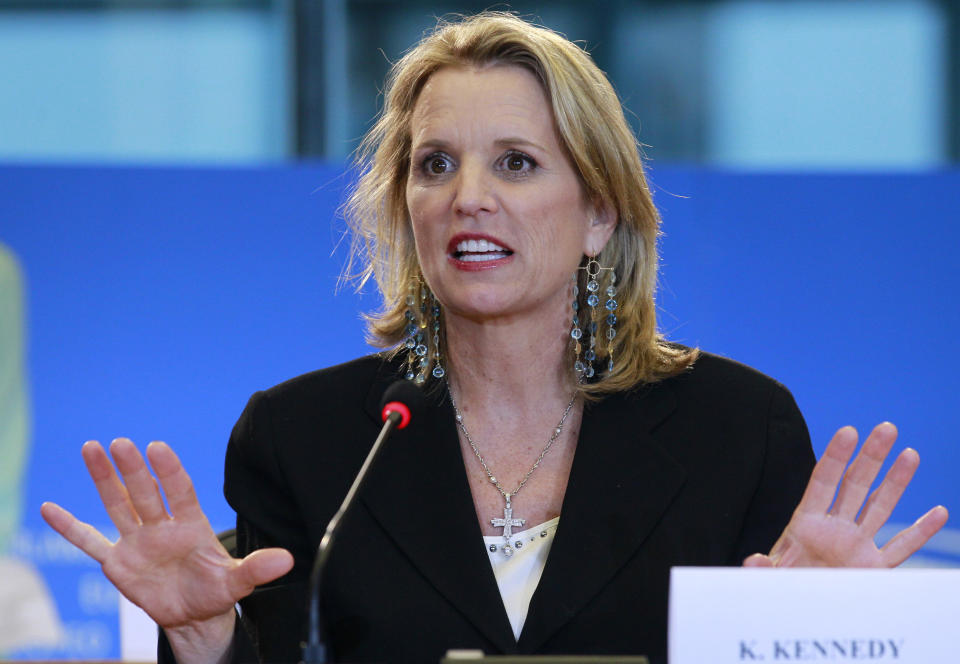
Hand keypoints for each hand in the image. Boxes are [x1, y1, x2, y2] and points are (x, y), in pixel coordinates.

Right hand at [41, 439, 292, 647]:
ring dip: (104, 479)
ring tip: (91, 448)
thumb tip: (288, 559)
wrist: (194, 614)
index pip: (179, 491)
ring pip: (118, 504)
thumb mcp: (238, 581)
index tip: (158, 448)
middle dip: (133, 470)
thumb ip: (257, 568)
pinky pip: (90, 541)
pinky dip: (70, 528)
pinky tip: (49, 508)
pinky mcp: (117, 561)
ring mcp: (137, 540)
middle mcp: (161, 525)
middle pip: (145, 493)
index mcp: (191, 523)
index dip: (169, 471)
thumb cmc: (216, 589)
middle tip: (119, 443)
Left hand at [743, 422, 947, 567]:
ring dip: (896, 482)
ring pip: (880, 508)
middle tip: (886, 428)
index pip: (823, 482)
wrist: (795, 611)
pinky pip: (901, 548)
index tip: (849, 431)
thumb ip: (761, 569)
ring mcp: (856, 546)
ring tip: (909, 453)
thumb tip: (754, 561)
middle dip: (871, 457)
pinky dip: (920, 532)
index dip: (836, 457)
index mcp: (805, 523)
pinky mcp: (873, 569)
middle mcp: (834, 528)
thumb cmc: (777, 587)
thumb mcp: (766, 577)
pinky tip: (938, 513)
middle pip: (856, 485)